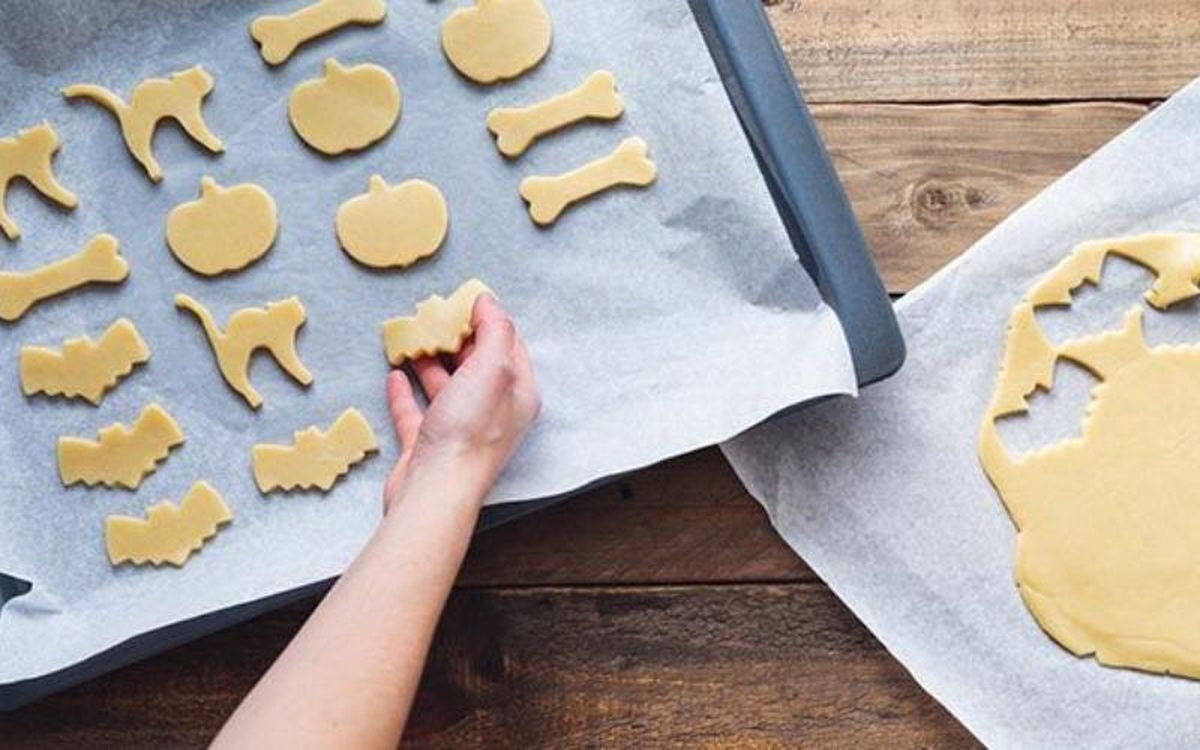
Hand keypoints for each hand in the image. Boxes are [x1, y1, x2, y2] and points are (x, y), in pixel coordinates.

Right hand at [384, 294, 540, 509]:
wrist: (436, 490)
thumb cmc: (469, 431)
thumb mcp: (492, 368)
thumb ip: (494, 331)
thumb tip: (488, 301)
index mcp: (516, 394)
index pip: (508, 347)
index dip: (489, 321)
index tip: (465, 301)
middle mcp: (492, 412)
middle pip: (476, 366)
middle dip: (456, 340)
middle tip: (434, 316)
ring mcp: (458, 430)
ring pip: (445, 387)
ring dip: (429, 362)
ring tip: (412, 339)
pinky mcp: (426, 446)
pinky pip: (416, 412)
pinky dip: (405, 392)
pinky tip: (395, 375)